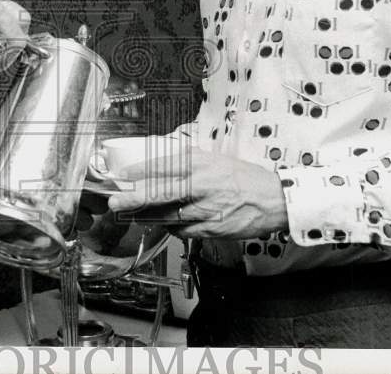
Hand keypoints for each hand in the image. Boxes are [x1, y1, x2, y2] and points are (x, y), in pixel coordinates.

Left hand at [106, 151, 288, 240]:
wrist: (274, 199)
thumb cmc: (244, 178)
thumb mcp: (214, 160)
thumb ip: (188, 162)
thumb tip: (159, 165)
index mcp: (201, 164)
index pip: (164, 165)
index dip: (140, 170)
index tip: (123, 175)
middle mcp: (202, 185)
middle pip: (161, 192)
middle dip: (134, 197)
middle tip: (116, 201)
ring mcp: (206, 209)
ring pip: (168, 215)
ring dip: (147, 216)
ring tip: (132, 215)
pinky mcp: (211, 229)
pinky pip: (183, 230)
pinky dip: (171, 227)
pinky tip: (165, 223)